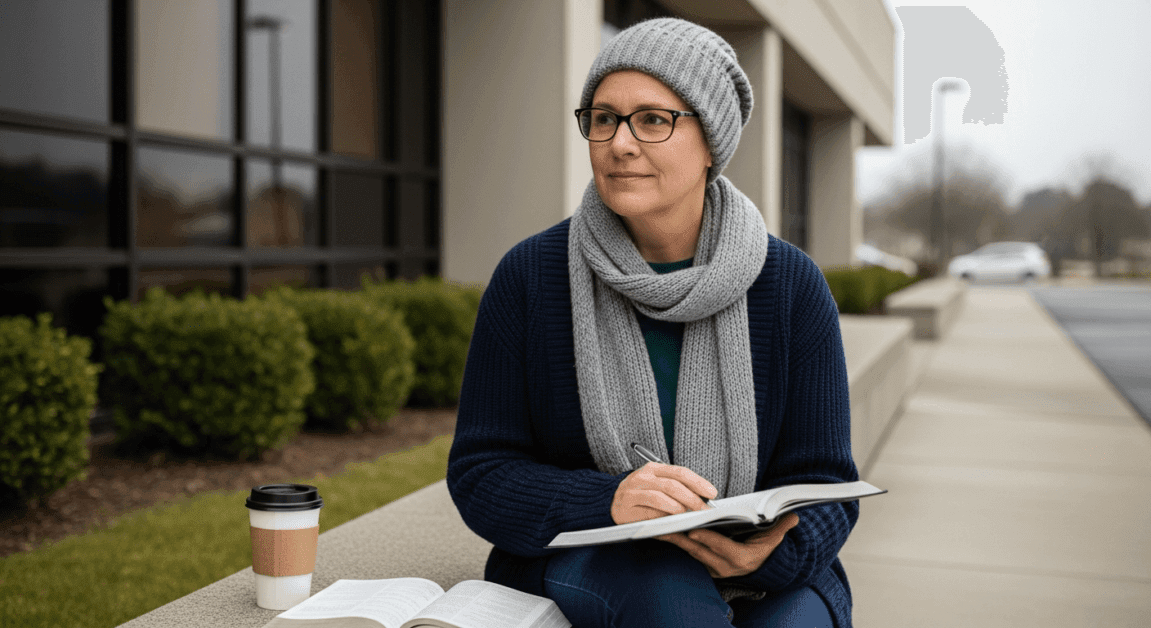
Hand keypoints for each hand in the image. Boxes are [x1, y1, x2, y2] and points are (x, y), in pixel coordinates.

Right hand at [611, 462, 717, 523]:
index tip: (712, 492)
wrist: (609, 501)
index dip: (698, 482)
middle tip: (704, 509)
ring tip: (688, 515)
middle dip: (692, 498)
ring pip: (660, 498)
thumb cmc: (639, 494)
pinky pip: (648, 513)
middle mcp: (642, 477)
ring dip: (678, 507)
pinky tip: (672, 521)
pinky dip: (663, 517)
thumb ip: (677, 489)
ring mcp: (633, 492)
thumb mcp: (656, 485)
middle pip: (672, 485)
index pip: (679, 472)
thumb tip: (702, 500)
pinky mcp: (626, 508)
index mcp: (653, 468)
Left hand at [658, 512, 799, 577]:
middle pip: (698, 549)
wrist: (757, 569)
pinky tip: (661, 531)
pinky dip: (675, 541)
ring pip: (689, 551)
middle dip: (681, 537)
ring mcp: (710, 566)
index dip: (706, 538)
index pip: (720, 547)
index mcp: (738, 558)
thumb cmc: (763, 550)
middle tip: (666, 524)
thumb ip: (781, 529)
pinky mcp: (702, 563)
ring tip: (657, 526)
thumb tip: (794, 517)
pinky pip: (686, 551)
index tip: (693, 529)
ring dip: (673, 539)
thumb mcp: (773, 540)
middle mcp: (722, 565)